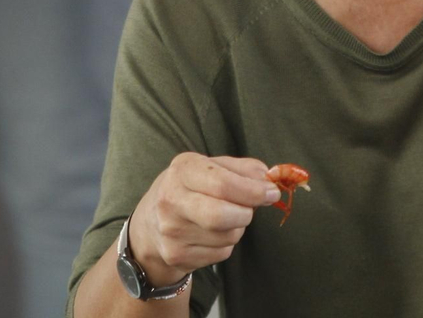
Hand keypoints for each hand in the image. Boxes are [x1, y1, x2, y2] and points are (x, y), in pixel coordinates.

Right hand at [127, 154, 280, 283]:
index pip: (223, 183)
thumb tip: (269, 178)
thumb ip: (243, 169)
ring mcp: (171, 231)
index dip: (254, 190)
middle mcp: (171, 200)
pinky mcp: (177, 256)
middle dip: (246, 213)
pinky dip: (226, 244)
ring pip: (227, 236)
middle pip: (221, 215)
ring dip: (237, 228)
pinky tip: (212, 234)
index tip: (272, 193)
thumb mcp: (211, 167)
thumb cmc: (189, 189)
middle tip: (249, 208)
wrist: (150, 224)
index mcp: (182, 170)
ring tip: (225, 217)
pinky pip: (221, 253)